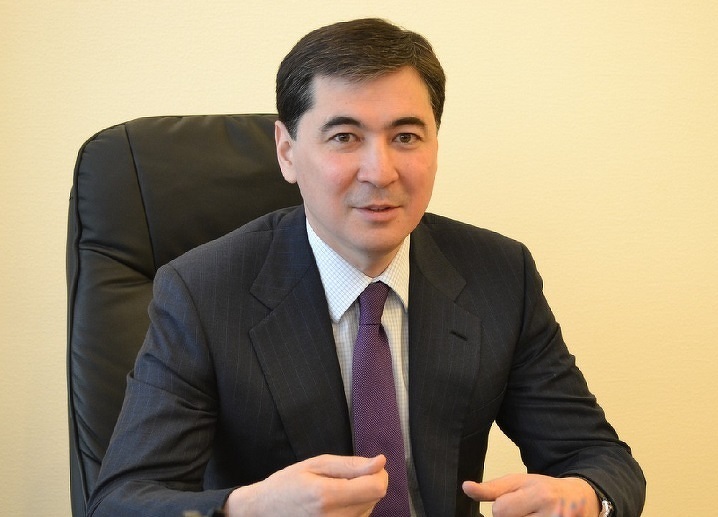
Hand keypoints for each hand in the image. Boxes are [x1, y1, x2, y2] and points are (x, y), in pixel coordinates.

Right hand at [224, 454, 387, 516]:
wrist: (264, 511)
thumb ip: (351, 464)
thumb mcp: (316, 464)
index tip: (369, 466)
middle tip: (343, 477)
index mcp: (327, 496)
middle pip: (374, 499)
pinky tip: (335, 503)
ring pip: (368, 510)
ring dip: (360, 497)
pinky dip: (354, 508)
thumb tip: (380, 462)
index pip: (376, 488)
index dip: (379, 474)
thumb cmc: (287, 484)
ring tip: (335, 490)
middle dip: (367, 483)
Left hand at [462, 473, 598, 516]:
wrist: (581, 498)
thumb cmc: (545, 489)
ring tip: (531, 516)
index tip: (514, 503)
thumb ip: (492, 488)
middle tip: (525, 512)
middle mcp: (553, 514)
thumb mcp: (520, 482)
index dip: (503, 508)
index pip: (501, 510)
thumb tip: (466, 487)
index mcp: (539, 494)